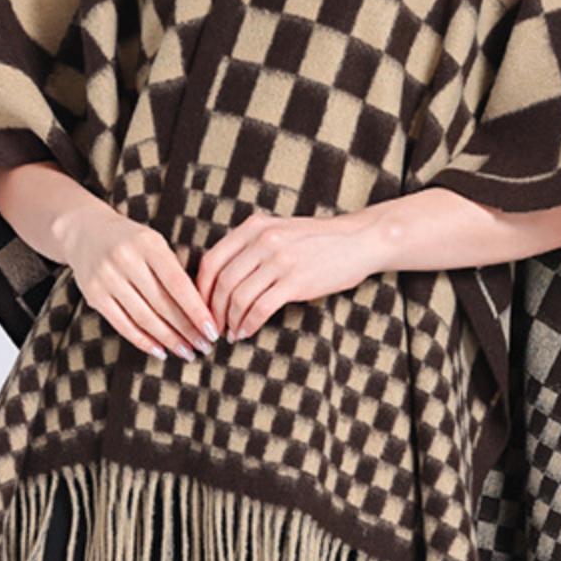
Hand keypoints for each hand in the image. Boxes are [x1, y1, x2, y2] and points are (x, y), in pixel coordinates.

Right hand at [60, 204, 219, 361]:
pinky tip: (161, 351)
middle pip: (162, 304)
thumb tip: (204, 310)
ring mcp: (107, 278)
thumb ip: (175, 270)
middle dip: (187, 330)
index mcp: (149, 244)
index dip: (197, 310)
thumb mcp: (155, 243)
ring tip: (187, 352)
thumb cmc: (132, 242)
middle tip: (205, 347)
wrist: (85, 231)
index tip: (213, 330)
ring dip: (168, 340)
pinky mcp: (94, 294)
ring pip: (143, 317)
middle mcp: (126, 259)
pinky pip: (122, 324)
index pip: (178, 284)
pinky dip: (143, 341)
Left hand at [195, 211, 379, 340]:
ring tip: (230, 333)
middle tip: (213, 327)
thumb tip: (220, 279)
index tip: (200, 306)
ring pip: (238, 298)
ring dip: (230, 321)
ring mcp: (279, 260)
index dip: (201, 289)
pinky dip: (248, 325)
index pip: (211, 260)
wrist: (359, 240)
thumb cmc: (318, 240)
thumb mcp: (279, 231)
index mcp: (254, 227)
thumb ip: (251, 246)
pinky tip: (247, 332)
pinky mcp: (296, 281)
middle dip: (212, 311)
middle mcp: (263, 240)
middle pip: (222, 282)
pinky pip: (260, 309)